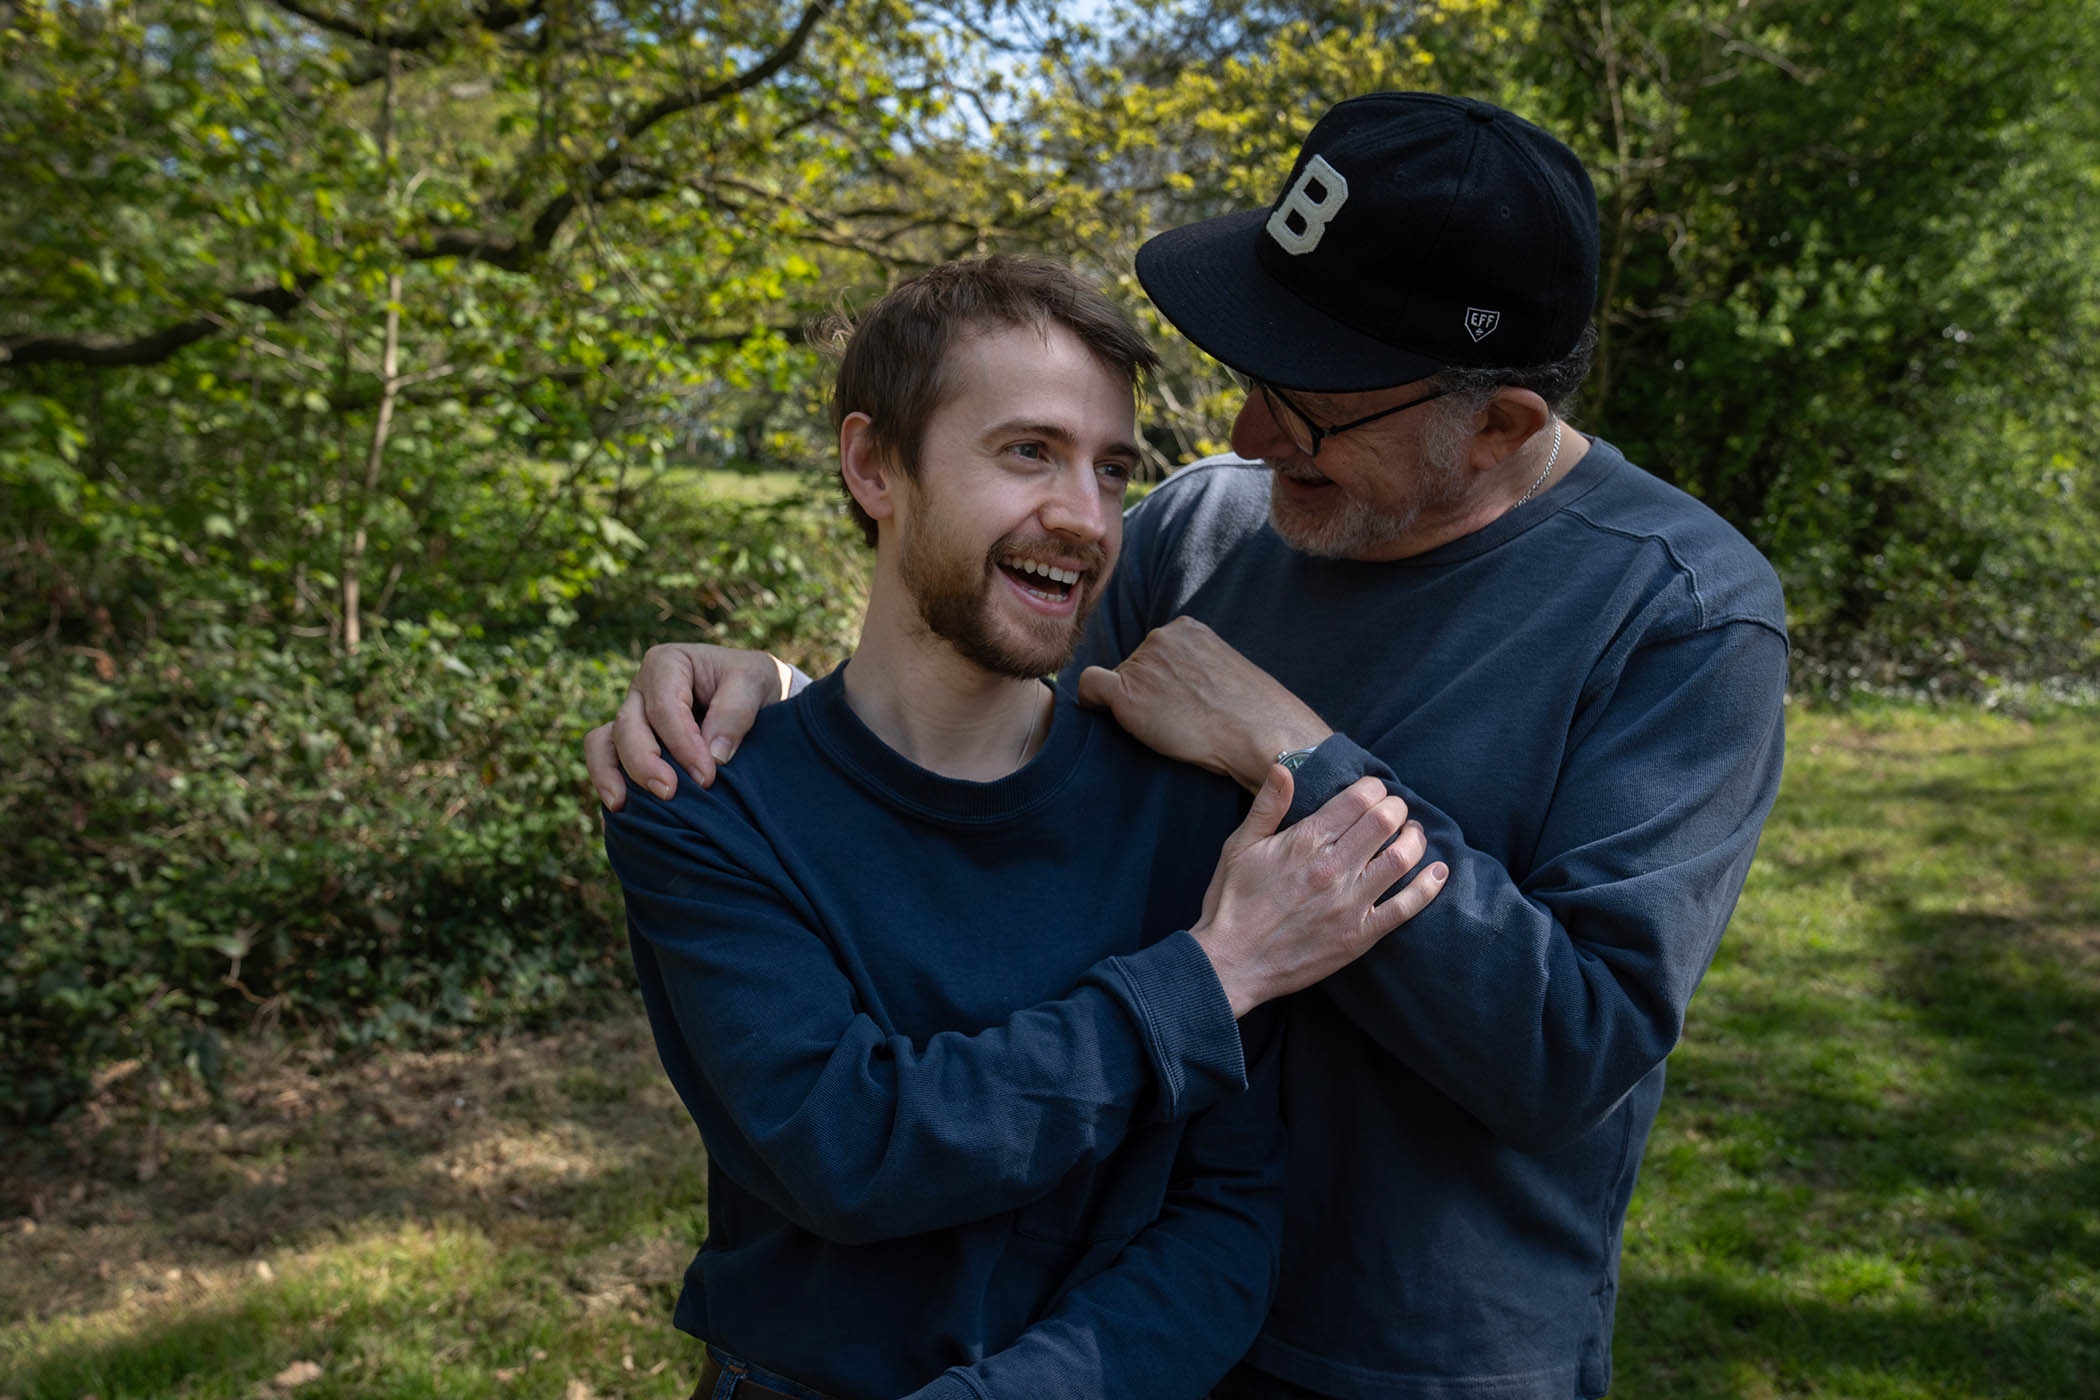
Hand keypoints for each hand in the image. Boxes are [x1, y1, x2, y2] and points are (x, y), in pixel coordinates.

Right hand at [583, 644, 795, 808]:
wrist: (760, 698)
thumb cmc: (754, 683)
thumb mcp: (757, 680)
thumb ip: (736, 711)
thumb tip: (714, 755)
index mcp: (669, 664)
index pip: (664, 706)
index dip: (682, 744)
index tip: (707, 777)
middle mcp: (642, 689)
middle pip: (628, 725)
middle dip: (644, 762)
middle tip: (669, 793)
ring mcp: (632, 716)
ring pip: (605, 742)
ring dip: (611, 774)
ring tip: (621, 806)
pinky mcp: (630, 744)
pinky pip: (604, 759)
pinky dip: (605, 781)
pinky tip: (618, 812)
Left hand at [1077, 616, 1330, 790]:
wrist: (1257, 734)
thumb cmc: (1250, 713)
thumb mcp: (1224, 670)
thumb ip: (1196, 665)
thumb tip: (1180, 684)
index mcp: (1186, 629)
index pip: (1154, 652)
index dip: (1161, 679)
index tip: (1180, 701)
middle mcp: (1160, 638)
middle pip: (1133, 665)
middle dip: (1146, 691)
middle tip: (1175, 719)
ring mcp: (1142, 663)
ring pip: (1117, 682)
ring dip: (1131, 704)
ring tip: (1166, 727)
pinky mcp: (1126, 693)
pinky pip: (1090, 688)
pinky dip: (1091, 702)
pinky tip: (1104, 715)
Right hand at [1192, 768, 1446, 1016]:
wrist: (1230, 962)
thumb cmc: (1232, 902)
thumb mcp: (1239, 846)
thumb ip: (1267, 805)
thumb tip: (1283, 766)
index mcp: (1305, 841)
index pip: (1359, 798)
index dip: (1374, 788)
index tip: (1373, 792)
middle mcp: (1333, 868)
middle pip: (1385, 821)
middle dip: (1396, 808)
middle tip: (1394, 812)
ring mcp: (1350, 903)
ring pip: (1402, 857)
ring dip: (1414, 838)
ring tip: (1411, 835)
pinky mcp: (1360, 935)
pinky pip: (1406, 907)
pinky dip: (1428, 886)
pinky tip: (1438, 871)